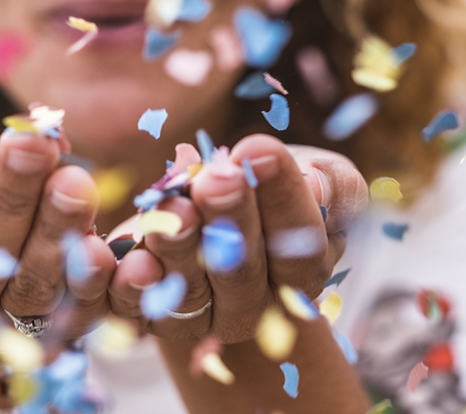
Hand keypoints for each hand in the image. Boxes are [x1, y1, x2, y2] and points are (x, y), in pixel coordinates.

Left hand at [106, 134, 367, 342]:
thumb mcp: (319, 175)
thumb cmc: (273, 186)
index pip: (300, 244)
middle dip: (229, 219)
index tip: (261, 149)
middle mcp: (255, 306)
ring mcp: (201, 316)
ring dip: (180, 247)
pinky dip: (133, 288)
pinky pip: (138, 311)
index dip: (283, 198)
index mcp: (302, 272)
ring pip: (190, 291)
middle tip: (218, 177)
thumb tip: (317, 185)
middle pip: (242, 271)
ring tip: (174, 204)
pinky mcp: (151, 316)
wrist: (216, 211)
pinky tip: (133, 258)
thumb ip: (332, 184)